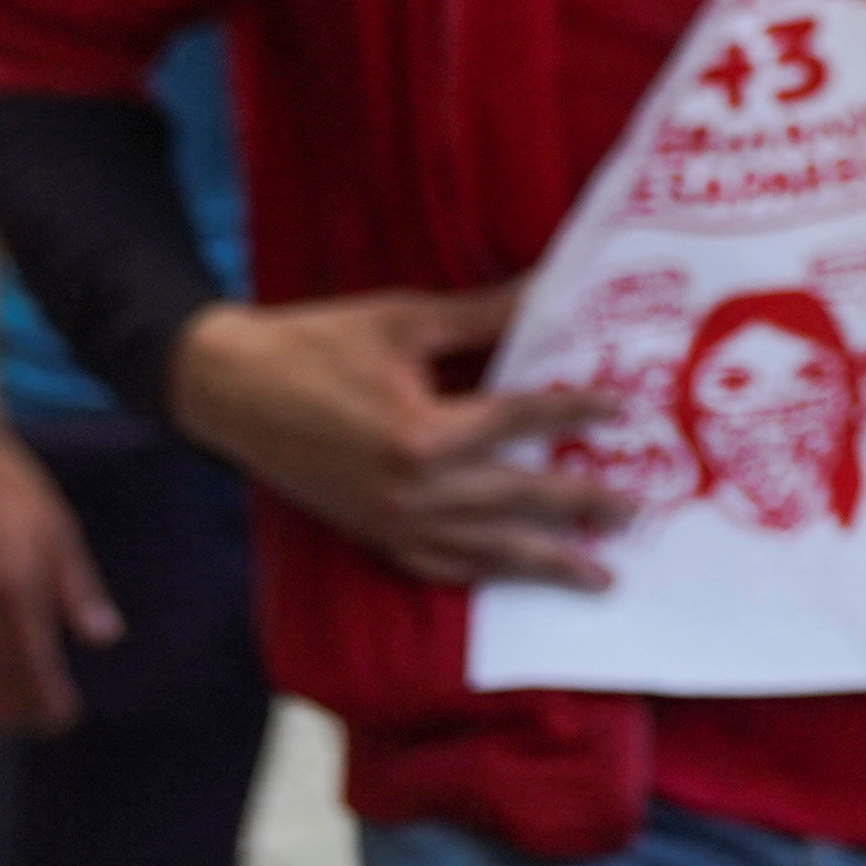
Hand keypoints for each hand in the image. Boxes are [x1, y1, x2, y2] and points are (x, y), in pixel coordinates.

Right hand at [0, 412, 120, 734]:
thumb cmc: (14, 491)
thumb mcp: (61, 534)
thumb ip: (79, 592)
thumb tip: (106, 639)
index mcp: (16, 589)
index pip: (34, 665)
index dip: (47, 699)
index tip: (64, 718)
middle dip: (16, 709)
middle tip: (35, 727)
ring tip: (2, 717)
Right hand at [167, 284, 622, 588]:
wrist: (229, 388)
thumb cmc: (317, 344)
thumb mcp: (405, 319)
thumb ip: (485, 315)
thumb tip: (552, 287)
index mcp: (423, 432)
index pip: (521, 422)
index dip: (576, 413)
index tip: (623, 411)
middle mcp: (412, 490)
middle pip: (516, 500)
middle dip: (580, 507)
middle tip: (636, 514)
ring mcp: (391, 522)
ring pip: (485, 552)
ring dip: (546, 564)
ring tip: (601, 576)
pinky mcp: (371, 535)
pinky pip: (438, 567)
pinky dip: (482, 574)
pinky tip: (514, 578)